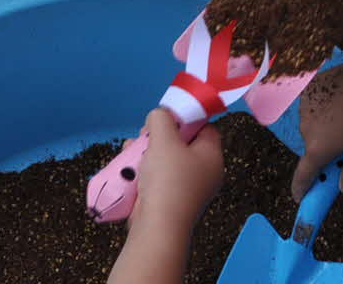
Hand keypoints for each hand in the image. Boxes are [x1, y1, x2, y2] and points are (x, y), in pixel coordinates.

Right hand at [132, 108, 224, 229]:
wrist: (157, 227)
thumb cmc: (167, 180)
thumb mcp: (164, 139)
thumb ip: (161, 118)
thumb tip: (159, 116)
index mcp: (212, 156)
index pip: (204, 127)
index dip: (186, 118)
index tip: (166, 118)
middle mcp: (204, 173)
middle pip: (182, 143)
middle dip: (159, 137)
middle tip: (145, 137)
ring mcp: (187, 189)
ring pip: (166, 161)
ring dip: (146, 153)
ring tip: (132, 152)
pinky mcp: (170, 201)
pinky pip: (158, 178)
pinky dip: (144, 172)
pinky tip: (129, 169)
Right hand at [291, 60, 342, 198]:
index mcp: (317, 149)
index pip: (303, 175)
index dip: (301, 188)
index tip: (300, 196)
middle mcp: (305, 130)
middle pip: (312, 147)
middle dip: (324, 149)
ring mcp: (304, 108)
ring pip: (311, 125)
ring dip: (322, 127)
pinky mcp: (307, 90)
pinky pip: (312, 106)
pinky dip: (322, 108)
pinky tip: (339, 100)